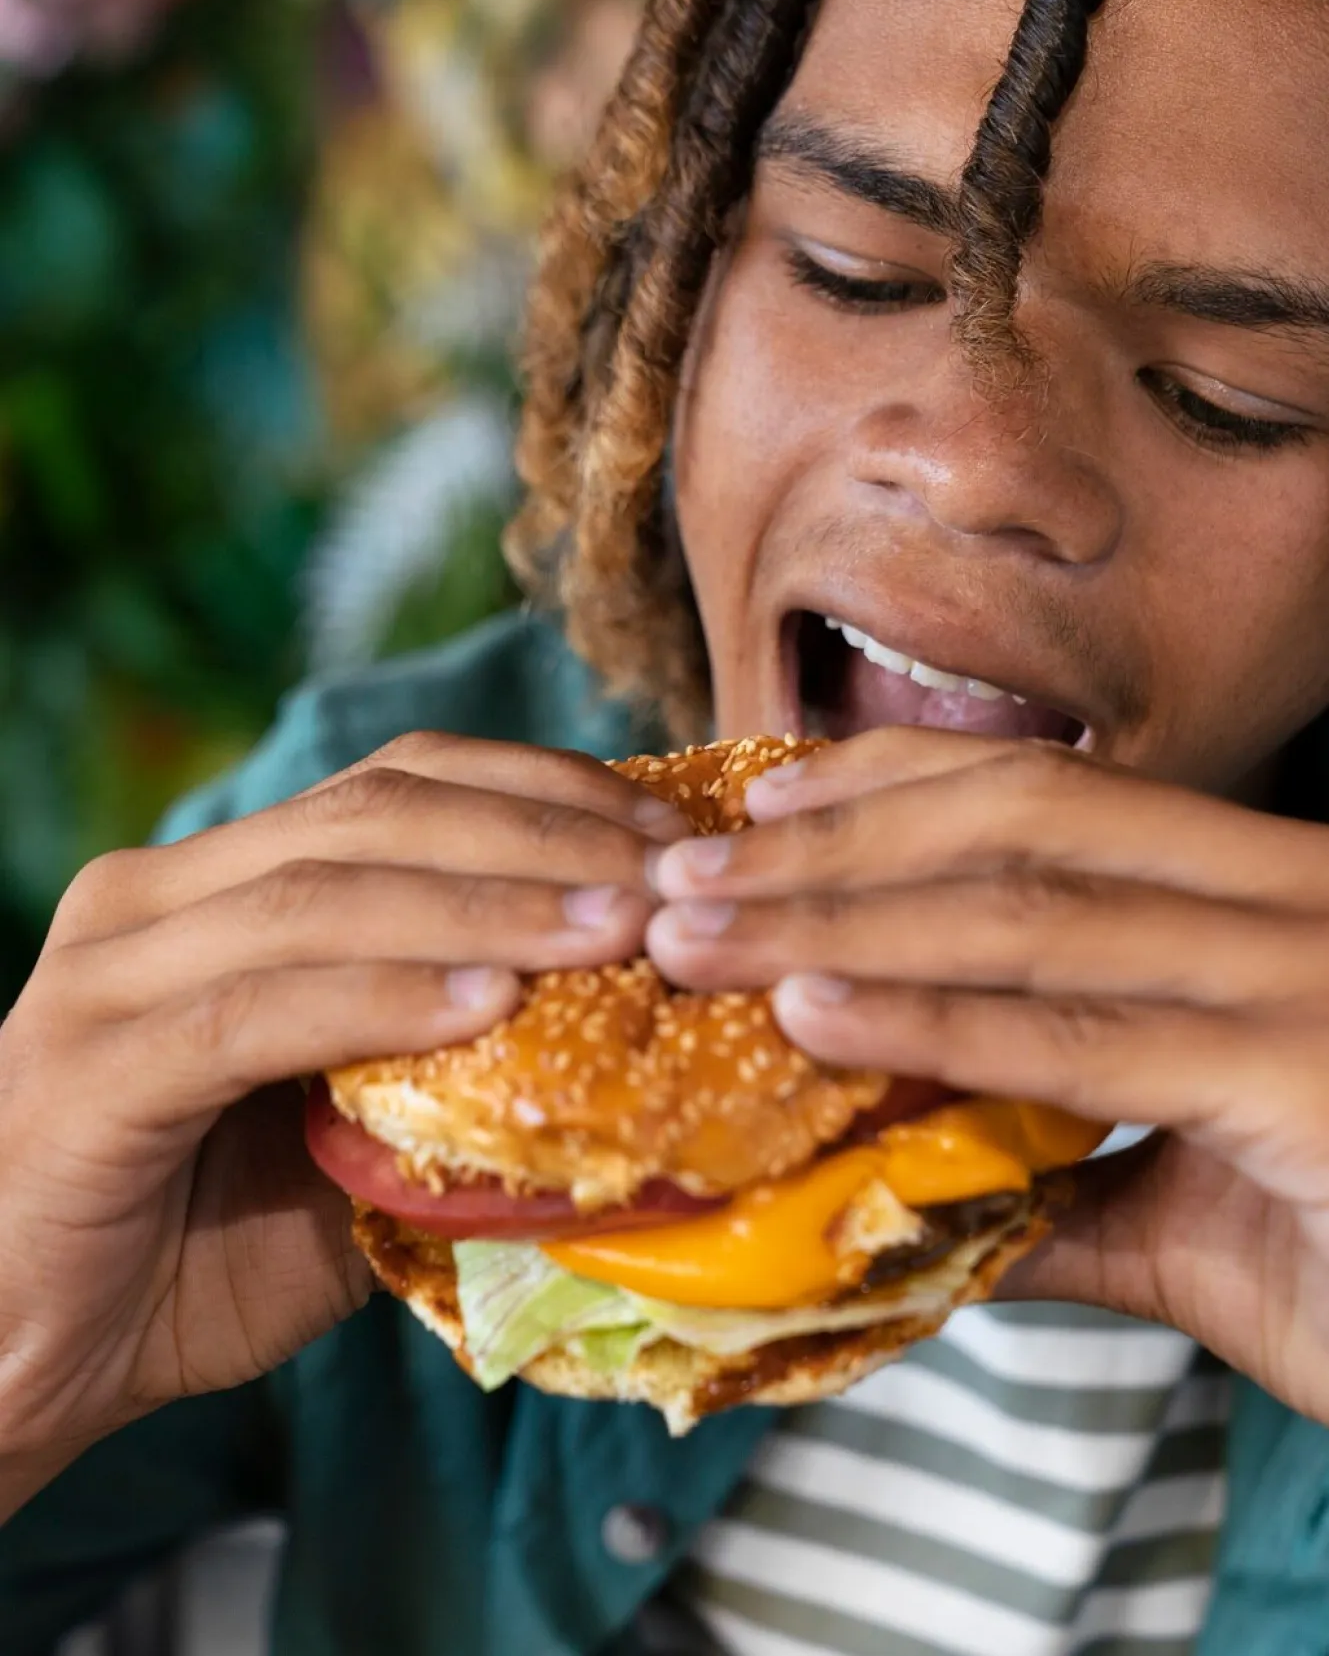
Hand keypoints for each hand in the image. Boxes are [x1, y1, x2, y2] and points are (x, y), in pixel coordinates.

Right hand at [0, 733, 684, 1513]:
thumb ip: (448, 1068)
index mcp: (220, 882)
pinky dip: (380, 999)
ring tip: (613, 929)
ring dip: (487, 905)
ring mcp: (112, 973)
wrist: (28, 1360)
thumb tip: (626, 1030)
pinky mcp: (91, 1069)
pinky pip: (256, 1012)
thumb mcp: (352, 1133)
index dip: (541, 789)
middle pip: (374, 814)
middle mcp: (159, 895)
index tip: (668, 831)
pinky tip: (486, 1009)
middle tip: (669, 875)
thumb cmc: (201, 1245)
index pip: (398, 785)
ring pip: (324, 895)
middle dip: (540, 833)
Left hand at [647, 730, 1328, 1424]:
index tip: (765, 806)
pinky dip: (935, 1021)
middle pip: (1017, 830)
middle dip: (834, 848)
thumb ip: (1058, 1183)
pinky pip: (1084, 1040)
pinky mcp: (1304, 1078)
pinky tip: (816, 1014)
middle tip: (683, 873)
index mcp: (1260, 899)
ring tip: (701, 937)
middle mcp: (1289, 902)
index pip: (1051, 800)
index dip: (894, 786)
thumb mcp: (1202, 1211)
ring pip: (1032, 911)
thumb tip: (904, 1192)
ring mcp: (1301, 977)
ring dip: (841, 918)